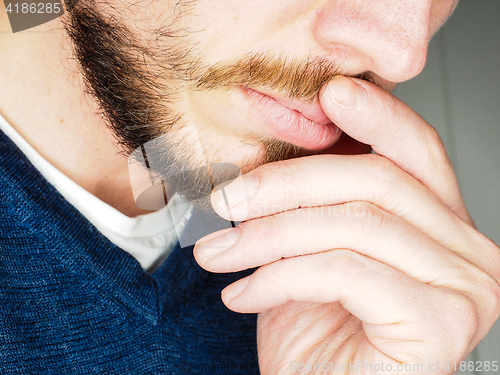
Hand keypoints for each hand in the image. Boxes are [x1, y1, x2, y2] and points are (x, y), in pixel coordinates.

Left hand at [193, 76, 499, 373]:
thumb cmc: (316, 330)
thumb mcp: (307, 251)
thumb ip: (311, 202)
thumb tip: (272, 153)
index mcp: (440, 226)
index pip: (416, 152)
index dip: (376, 116)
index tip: (327, 94)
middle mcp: (467, 252)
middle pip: (378, 181)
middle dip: (286, 182)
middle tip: (225, 196)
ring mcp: (463, 288)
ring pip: (356, 223)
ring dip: (268, 234)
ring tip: (219, 251)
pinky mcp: (441, 324)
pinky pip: (346, 271)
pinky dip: (279, 277)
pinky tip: (241, 294)